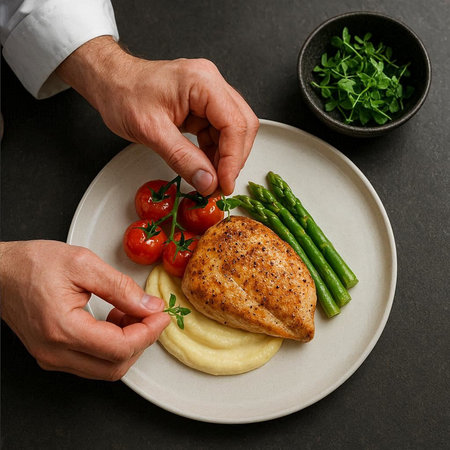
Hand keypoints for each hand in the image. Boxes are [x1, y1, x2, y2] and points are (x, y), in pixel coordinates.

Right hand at [0, 241, 169, 379]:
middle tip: (151, 314)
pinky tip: (115, 320)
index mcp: (63, 329)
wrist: (1, 272)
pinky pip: (92, 361)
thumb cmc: (34, 263)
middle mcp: (55, 352)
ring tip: (131, 313)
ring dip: (128, 344)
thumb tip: (150, 306)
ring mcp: (52, 357)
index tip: (162, 315)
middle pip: (115, 366)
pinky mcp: (53, 354)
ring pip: (105, 368)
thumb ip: (120, 288)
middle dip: (142, 340)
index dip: (149, 333)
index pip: (120, 348)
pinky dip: (112, 346)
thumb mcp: (83, 264)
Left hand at [56, 36, 258, 195]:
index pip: (234, 124)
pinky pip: (219, 133)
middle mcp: (211, 84)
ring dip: (225, 159)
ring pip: (233, 131)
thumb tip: (208, 182)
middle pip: (242, 125)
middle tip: (220, 185)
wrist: (111, 82)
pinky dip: (215, 153)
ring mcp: (209, 95)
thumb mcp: (151, 131)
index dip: (233, 159)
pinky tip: (205, 168)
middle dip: (234, 159)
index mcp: (202, 82)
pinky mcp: (203, 106)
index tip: (224, 185)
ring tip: (210, 180)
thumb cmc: (124, 95)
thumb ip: (182, 158)